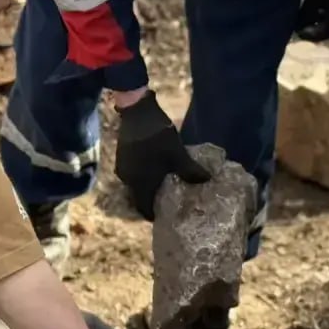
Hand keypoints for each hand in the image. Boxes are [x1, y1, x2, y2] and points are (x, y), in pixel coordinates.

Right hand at [113, 92, 210, 219]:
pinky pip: (133, 174)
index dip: (154, 215)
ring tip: (163, 186)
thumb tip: (206, 181)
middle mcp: (127, 179)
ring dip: (147, 188)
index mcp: (139, 183)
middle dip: (152, 202)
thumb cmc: (157, 136)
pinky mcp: (122, 156)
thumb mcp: (178, 154)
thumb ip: (190, 171)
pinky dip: (143, 176)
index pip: (144, 208)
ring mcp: (123, 167)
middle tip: (167, 203)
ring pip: (136, 185)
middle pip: (139, 198)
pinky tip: (154, 169)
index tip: (165, 217)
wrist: (137, 111)